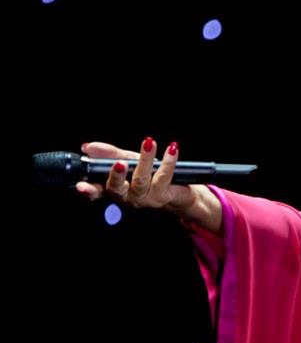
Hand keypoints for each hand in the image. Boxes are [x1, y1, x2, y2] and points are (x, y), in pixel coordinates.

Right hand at [74, 138, 194, 211]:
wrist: (178, 192)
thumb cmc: (149, 176)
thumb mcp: (128, 161)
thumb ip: (109, 154)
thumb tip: (88, 146)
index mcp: (114, 190)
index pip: (97, 191)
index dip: (88, 190)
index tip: (81, 186)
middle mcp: (127, 197)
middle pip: (117, 187)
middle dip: (116, 175)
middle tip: (119, 162)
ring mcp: (145, 199)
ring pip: (141, 180)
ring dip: (145, 160)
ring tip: (148, 143)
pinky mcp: (163, 196)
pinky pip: (164, 177)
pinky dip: (168, 161)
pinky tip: (171, 149)